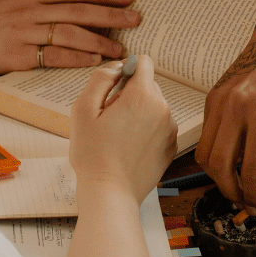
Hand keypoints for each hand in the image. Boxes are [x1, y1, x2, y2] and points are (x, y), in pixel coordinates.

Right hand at [0, 0, 140, 80]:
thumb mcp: (10, 5)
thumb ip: (37, 7)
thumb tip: (66, 14)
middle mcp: (32, 8)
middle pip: (81, 9)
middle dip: (112, 13)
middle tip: (136, 17)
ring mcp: (25, 30)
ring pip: (73, 31)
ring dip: (101, 38)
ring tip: (121, 46)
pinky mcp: (18, 53)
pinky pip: (55, 55)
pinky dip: (78, 57)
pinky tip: (95, 61)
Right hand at [70, 56, 177, 200]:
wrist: (110, 194)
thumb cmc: (92, 154)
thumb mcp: (84, 109)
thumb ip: (101, 78)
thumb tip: (117, 67)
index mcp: (142, 96)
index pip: (143, 62)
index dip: (125, 70)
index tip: (112, 88)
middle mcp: (163, 109)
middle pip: (148, 85)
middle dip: (129, 94)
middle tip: (110, 118)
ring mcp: (170, 129)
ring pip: (154, 106)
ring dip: (139, 112)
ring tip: (119, 136)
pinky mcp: (171, 147)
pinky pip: (159, 126)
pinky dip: (147, 130)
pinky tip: (130, 148)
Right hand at [195, 43, 255, 213]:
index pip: (252, 171)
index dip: (253, 196)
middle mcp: (237, 107)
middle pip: (218, 166)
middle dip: (229, 190)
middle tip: (241, 198)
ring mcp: (220, 100)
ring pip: (204, 153)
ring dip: (217, 175)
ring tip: (234, 180)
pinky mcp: (211, 97)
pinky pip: (206, 135)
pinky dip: (215, 152)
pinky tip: (232, 155)